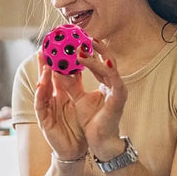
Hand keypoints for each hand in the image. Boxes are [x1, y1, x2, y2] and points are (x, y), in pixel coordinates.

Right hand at [34, 51, 86, 159]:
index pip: (60, 73)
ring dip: (43, 74)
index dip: (59, 59)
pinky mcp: (44, 120)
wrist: (75, 150)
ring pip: (42, 88)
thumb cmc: (78, 128)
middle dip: (45, 62)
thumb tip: (84, 67)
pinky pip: (40, 104)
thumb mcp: (81, 104)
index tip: (60, 44)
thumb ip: (78, 87)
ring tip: (44, 61)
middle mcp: (52, 99)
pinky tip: (41, 84)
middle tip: (45, 46)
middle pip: (48, 77)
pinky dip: (40, 94)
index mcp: (62, 94)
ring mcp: (46, 108)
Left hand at [53, 40, 127, 158]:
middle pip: (105, 58)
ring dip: (95, 55)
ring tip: (83, 46)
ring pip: (108, 66)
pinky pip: (112, 78)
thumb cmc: (92, 121)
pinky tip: (97, 61)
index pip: (96, 62)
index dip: (87, 50)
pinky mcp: (119, 96)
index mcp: (105, 83)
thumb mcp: (77, 99)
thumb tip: (58, 70)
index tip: (76, 38)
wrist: (100, 141)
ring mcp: (117, 89)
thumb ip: (70, 85)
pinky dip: (104, 68)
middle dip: (95, 46)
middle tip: (81, 35)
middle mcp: (113, 83)